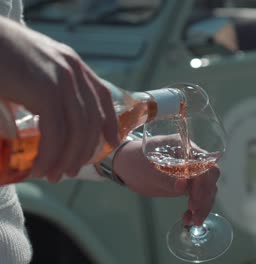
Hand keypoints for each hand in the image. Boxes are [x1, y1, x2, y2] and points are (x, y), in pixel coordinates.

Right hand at [0, 17, 119, 180]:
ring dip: (67, 158)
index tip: (111, 142)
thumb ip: (44, 88)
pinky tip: (41, 167)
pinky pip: (57, 132)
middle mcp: (73, 70)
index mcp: (71, 64)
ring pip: (77, 130)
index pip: (102, 95)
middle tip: (69, 171)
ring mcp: (62, 80)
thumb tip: (46, 119)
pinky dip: (51, 155)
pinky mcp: (46, 91)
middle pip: (91, 119)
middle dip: (84, 150)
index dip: (109, 121)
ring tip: (54, 176)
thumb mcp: (29, 68)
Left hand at [113, 140, 219, 225]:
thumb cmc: (136, 162)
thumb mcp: (148, 170)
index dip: (203, 181)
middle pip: (209, 177)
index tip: (194, 198)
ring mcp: (191, 172)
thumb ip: (167, 178)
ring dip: (203, 206)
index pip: (204, 163)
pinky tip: (188, 219)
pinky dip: (196, 208)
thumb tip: (184, 186)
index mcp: (184, 148)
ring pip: (206, 189)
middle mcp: (192, 159)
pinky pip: (198, 196)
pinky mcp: (189, 184)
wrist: (128, 165)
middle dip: (205, 196)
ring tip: (194, 221)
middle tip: (195, 213)